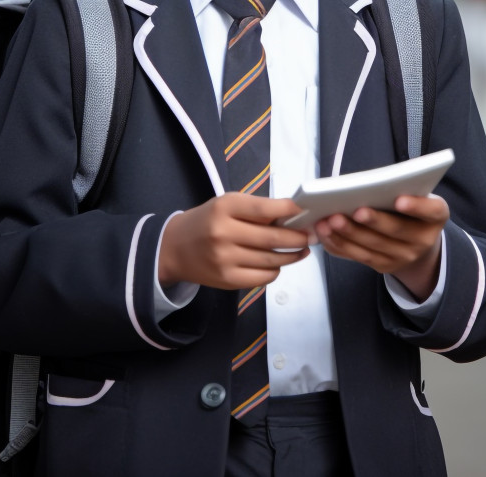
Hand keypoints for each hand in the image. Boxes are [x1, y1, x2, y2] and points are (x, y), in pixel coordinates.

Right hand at [158, 194, 310, 289]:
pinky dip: (275, 271)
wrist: (174, 248)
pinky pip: (262, 277)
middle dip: (298, 238)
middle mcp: (223, 233)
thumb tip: (292, 216)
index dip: (289, 211)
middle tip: (311, 236)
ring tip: (301, 251)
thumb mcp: (226, 205)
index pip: (264, 209)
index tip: (306, 212)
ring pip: (271, 261)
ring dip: (292, 256)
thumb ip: (255, 209)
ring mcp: (225, 259)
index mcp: (224, 208)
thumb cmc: (206, 221)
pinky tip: (278, 264)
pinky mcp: (227, 279)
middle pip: (272, 238)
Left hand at [314, 193, 448, 297]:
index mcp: (436, 216)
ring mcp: (404, 257)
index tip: (400, 200)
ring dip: (348, 234)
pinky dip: (340, 244)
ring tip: (329, 220)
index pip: (432, 211)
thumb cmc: (410, 209)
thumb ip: (399, 189)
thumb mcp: (415, 196)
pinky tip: (325, 232)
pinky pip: (359, 257)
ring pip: (373, 246)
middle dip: (373, 221)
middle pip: (396, 231)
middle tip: (353, 210)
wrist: (418, 243)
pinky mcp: (384, 266)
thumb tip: (362, 185)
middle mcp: (424, 240)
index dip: (417, 206)